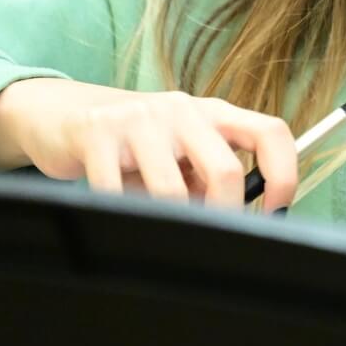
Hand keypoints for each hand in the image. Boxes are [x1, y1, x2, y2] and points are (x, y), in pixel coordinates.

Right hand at [0, 78, 298, 211]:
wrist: (61, 114)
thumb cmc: (134, 142)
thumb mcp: (180, 152)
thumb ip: (210, 178)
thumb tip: (244, 220)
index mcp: (213, 112)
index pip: (271, 133)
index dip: (285, 176)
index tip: (276, 212)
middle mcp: (182, 109)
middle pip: (225, 172)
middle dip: (222, 216)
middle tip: (209, 236)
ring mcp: (140, 118)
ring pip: (171, 193)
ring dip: (165, 220)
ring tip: (149, 214)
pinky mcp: (97, 133)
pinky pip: (118, 195)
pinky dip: (121, 214)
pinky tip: (114, 204)